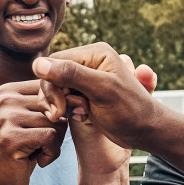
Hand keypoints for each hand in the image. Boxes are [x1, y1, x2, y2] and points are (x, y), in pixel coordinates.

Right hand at [0, 79, 66, 184]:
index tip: (40, 130)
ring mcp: (5, 117)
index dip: (59, 112)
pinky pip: (51, 137)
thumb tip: (80, 99)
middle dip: (57, 129)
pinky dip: (51, 153)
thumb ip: (55, 103)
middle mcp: (4, 99)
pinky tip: (37, 160)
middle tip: (39, 144)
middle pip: (56, 104)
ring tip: (36, 152)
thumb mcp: (37, 121)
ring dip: (54, 143)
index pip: (53, 88)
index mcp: (8, 90)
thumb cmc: (24, 150)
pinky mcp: (11, 137)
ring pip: (56, 121)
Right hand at [32, 43, 158, 149]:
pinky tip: (81, 117)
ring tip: (78, 115)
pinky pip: (62, 98)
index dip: (51, 83)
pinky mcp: (84, 94)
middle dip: (54, 96)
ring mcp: (86, 79)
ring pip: (55, 88)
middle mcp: (89, 62)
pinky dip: (65, 109)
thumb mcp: (101, 90)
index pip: (56, 62)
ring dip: (60, 104)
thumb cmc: (130, 109)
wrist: (146, 131)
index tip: (59, 106)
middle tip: (61, 114)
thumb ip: (71, 74)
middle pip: (52, 74)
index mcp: (95, 53)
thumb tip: (37, 63)